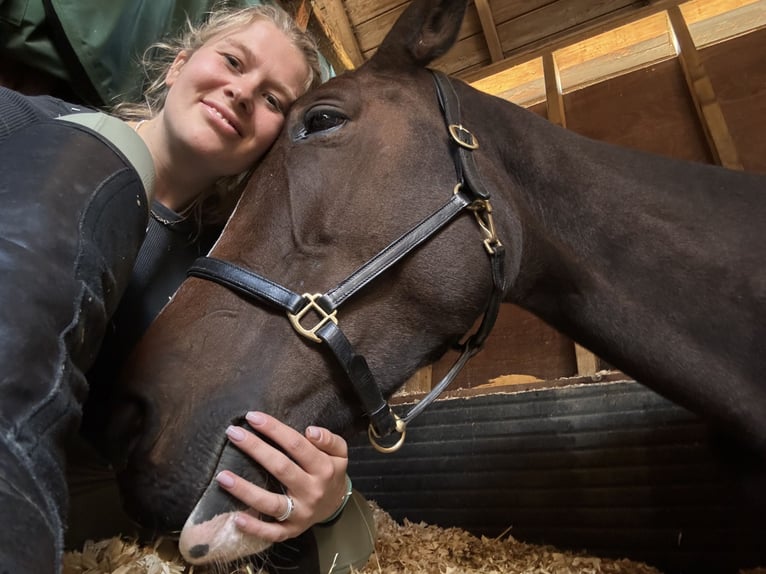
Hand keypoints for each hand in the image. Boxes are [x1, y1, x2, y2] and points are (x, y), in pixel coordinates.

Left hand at [214, 410, 348, 542]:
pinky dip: (255, 528)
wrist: (337, 505)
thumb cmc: (331, 473)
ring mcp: (301, 513)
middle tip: (233, 433)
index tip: (252, 417)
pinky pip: (272, 532)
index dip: (274, 429)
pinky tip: (236, 518)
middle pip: (281, 468)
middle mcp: (312, 491)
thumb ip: (329, 439)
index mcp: (323, 468)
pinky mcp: (291, 531)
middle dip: (255, 449)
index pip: (297, 445)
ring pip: (271, 503)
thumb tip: (310, 431)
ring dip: (245, 490)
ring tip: (222, 476)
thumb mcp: (340, 452)